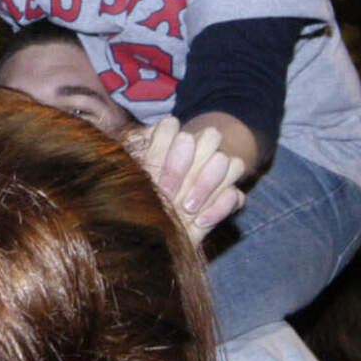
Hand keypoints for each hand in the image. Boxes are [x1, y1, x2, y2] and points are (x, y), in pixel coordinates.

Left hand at [126, 117, 245, 243]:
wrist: (154, 235)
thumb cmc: (140, 202)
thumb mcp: (133, 181)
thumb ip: (137, 157)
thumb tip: (124, 133)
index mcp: (170, 141)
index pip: (171, 126)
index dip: (162, 148)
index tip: (153, 177)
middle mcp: (197, 151)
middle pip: (212, 136)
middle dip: (189, 165)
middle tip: (169, 193)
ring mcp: (216, 173)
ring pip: (231, 162)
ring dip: (206, 185)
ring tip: (186, 208)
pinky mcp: (229, 197)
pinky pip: (236, 195)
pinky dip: (219, 207)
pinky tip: (199, 221)